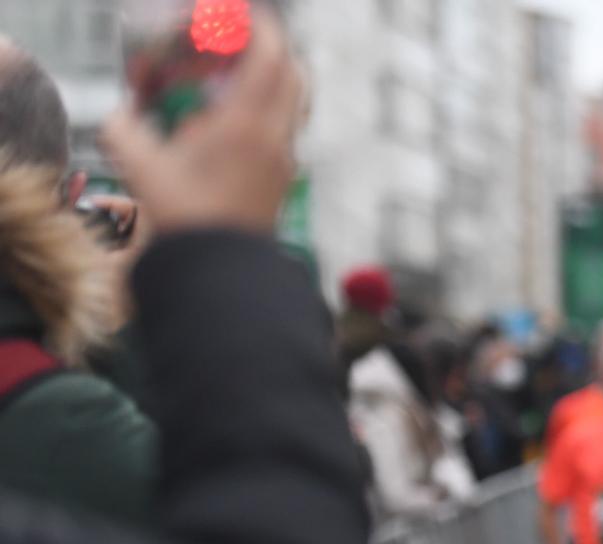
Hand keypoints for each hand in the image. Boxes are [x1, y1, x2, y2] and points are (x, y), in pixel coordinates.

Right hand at [101, 10, 304, 235]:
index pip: (270, 58)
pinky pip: (284, 128)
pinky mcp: (284, 179)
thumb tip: (119, 116)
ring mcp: (285, 159)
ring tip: (234, 78)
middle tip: (241, 41)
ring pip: (293, 102)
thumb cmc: (183, 217)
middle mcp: (275, 137)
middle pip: (293, 75)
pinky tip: (234, 118)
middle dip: (272, 49)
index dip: (262, 28)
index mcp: (246, 123)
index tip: (246, 13)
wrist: (220, 269)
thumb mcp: (139, 166)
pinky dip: (268, 109)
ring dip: (272, 80)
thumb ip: (124, 130)